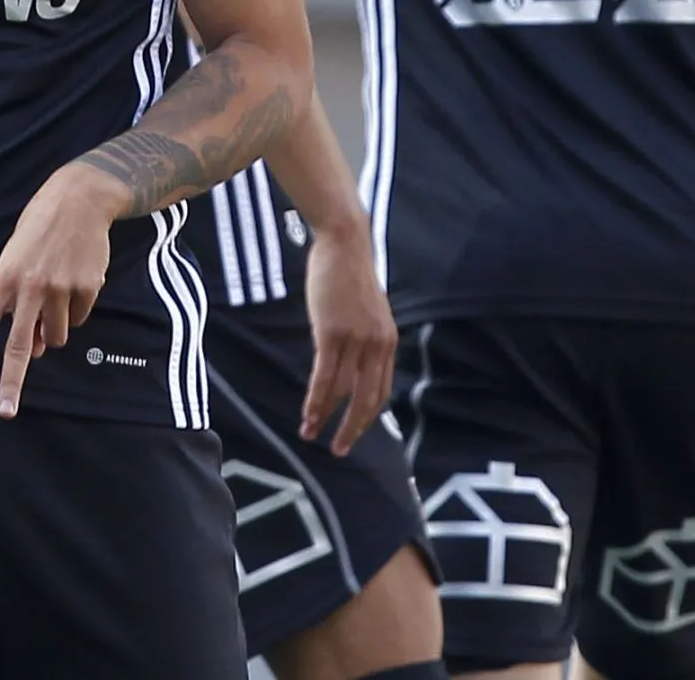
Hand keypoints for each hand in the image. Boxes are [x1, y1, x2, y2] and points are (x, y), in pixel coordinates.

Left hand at [0, 163, 121, 419]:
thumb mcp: (15, 258)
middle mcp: (31, 286)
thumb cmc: (39, 229)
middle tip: (5, 411)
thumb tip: (32, 349)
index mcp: (5, 277)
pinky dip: (76, 310)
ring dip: (53, 331)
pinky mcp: (88, 287)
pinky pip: (80, 318)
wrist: (80, 199)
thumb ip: (16, 302)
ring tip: (54, 295)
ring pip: (56, 336)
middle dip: (11, 382)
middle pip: (18, 345)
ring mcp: (61, 288)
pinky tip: (74, 280)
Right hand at [299, 226, 395, 455]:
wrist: (345, 244)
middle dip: (352, 429)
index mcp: (388, 342)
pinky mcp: (333, 333)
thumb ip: (362, 339)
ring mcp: (356, 340)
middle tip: (339, 449)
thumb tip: (346, 364)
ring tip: (310, 434)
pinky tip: (307, 415)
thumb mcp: (364, 312)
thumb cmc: (349, 275)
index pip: (381, 390)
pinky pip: (324, 376)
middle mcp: (377, 345)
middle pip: (367, 399)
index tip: (352, 431)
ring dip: (324, 417)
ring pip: (341, 391)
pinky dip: (316, 400)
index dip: (366, 416)